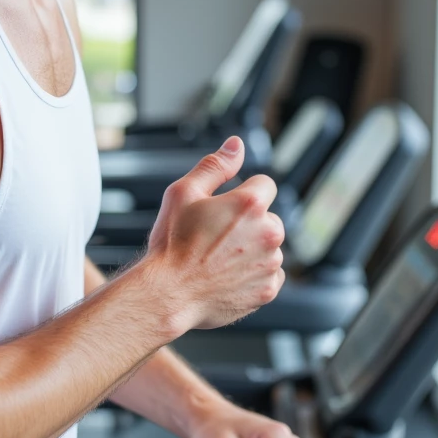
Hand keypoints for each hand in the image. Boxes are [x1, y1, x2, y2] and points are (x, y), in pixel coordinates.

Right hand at [144, 137, 284, 334]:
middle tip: (215, 238)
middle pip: (269, 218)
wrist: (167, 293)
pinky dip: (253, 276)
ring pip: (269, 248)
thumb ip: (215, 165)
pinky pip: (269, 276)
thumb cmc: (172, 243)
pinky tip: (227, 277)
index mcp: (251, 204)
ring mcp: (270, 264)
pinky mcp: (267, 289)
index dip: (243, 194)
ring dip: (251, 250)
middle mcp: (269, 232)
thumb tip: (236, 145)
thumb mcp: (184, 193)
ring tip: (218, 260)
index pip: (265, 185)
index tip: (224, 210)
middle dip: (249, 224)